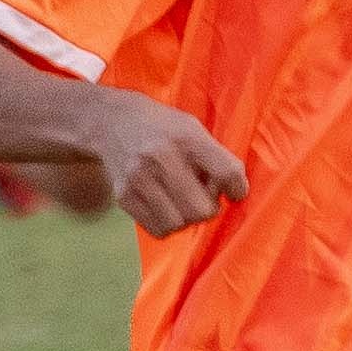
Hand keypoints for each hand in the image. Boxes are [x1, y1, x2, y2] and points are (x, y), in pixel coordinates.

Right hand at [94, 93, 247, 236]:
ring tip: (182, 202)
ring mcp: (139, 179)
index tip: (234, 190)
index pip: (226, 172)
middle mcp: (161, 158)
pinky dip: (167, 224)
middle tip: (203, 196)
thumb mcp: (194, 129)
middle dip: (208, 208)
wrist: (114, 121)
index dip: (237, 188)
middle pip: (201, 209)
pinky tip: (166, 206)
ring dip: (186, 218)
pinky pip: (157, 229)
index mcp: (186, 137)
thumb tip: (233, 194)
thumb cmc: (163, 128)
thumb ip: (216, 157)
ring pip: (178, 224)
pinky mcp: (124, 196)